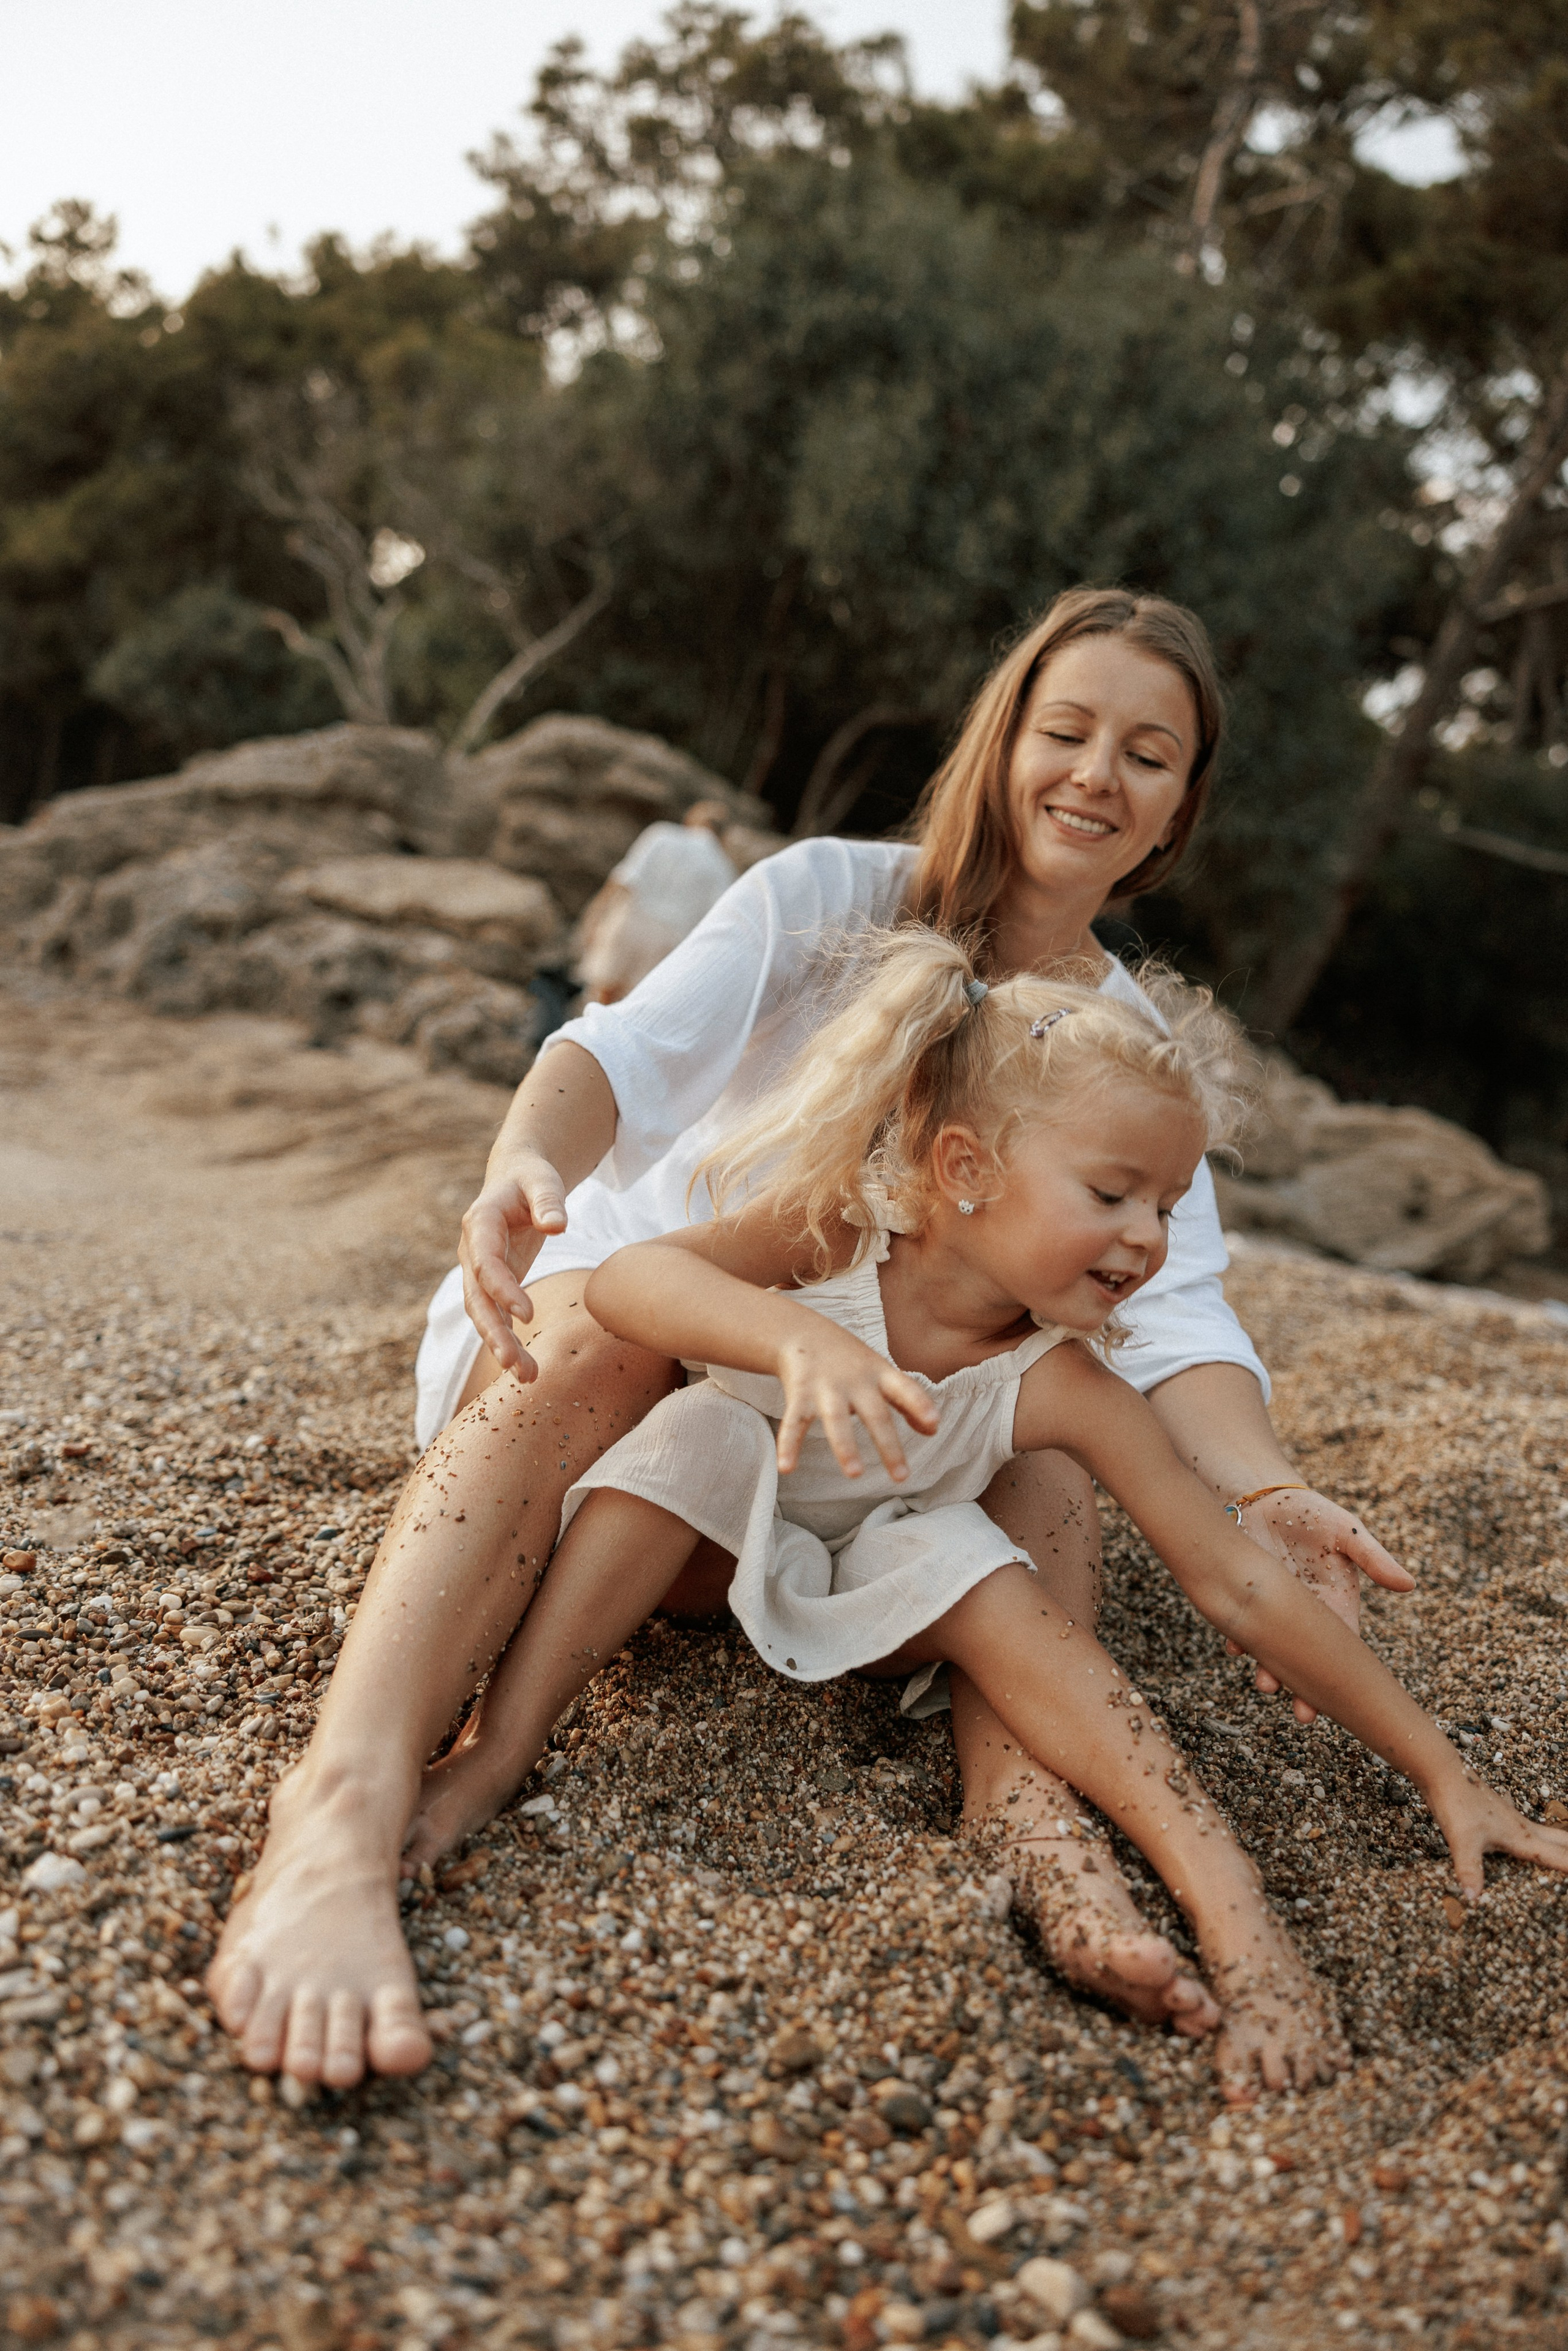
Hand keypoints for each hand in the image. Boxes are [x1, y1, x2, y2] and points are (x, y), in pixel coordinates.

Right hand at [457, 1156, 568, 1378]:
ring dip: (502, 1346)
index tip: (528, 1315)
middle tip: (513, 1364)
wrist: (516, 1178)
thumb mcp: (542, 1180)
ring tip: (527, 1376)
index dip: (502, 1289)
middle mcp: (473, 1251)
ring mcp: (480, 1271)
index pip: (486, 1262)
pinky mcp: (494, 1284)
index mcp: (480, 1223)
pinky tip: (527, 1368)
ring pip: (485, 1314)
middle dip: (494, 1332)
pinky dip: (510, 1341)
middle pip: (478, 1298)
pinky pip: (498, 1316)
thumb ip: (549, 1201)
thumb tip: (557, 1225)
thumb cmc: (531, 1178)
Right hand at [773, 1323, 938, 1481]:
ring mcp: (826, 1387)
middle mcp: (855, 1381)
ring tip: (855, 1473)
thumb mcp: (881, 1373)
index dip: (920, 1404)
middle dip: (888, 1445)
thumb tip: (933, 1430)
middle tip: (902, 1477)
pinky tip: (786, 1468)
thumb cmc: (850, 1359)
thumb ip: (907, 1400)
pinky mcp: (800, 1393)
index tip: (934, 1422)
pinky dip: (788, 1445)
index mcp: (879, 1374)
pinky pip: (794, 1422)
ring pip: (837, 1419)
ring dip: (845, 1446)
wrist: (801, 1330)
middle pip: (875, 1413)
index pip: (905, 1388)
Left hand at [1225, 1488, 1414, 1725]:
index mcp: (1337, 1603)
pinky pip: (1241, 1626)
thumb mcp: (1346, 1531)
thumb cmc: (1311, 1514)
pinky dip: (1237, 1639)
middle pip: (1307, 1658)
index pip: (1343, 1646)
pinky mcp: (1244, 1599)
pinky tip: (1235, 1647)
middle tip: (1303, 1713)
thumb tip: (1409, 1584)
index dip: (1342, 1673)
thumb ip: (1372, 1558)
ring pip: (1274, 1649)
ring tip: (1267, 1684)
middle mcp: (1306, 1615)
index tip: (1342, 1697)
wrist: (1263, 1498)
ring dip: (1269, 1669)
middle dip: (1305, 1687)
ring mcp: (1273, 1610)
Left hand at [1428, 1768, 1567, 1899]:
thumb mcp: (1463, 1841)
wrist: (1442, 1773)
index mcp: (1522, 1838)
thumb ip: (1470, 1869)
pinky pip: (1524, 1828)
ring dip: (1558, 1843)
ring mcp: (1509, 1819)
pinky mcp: (1496, 1814)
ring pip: (1543, 1832)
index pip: (1559, 1857)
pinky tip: (1526, 1835)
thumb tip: (1474, 1899)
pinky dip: (1535, 1836)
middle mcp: (1521, 1827)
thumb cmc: (1456, 1804)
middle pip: (1559, 1840)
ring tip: (1565, 1852)